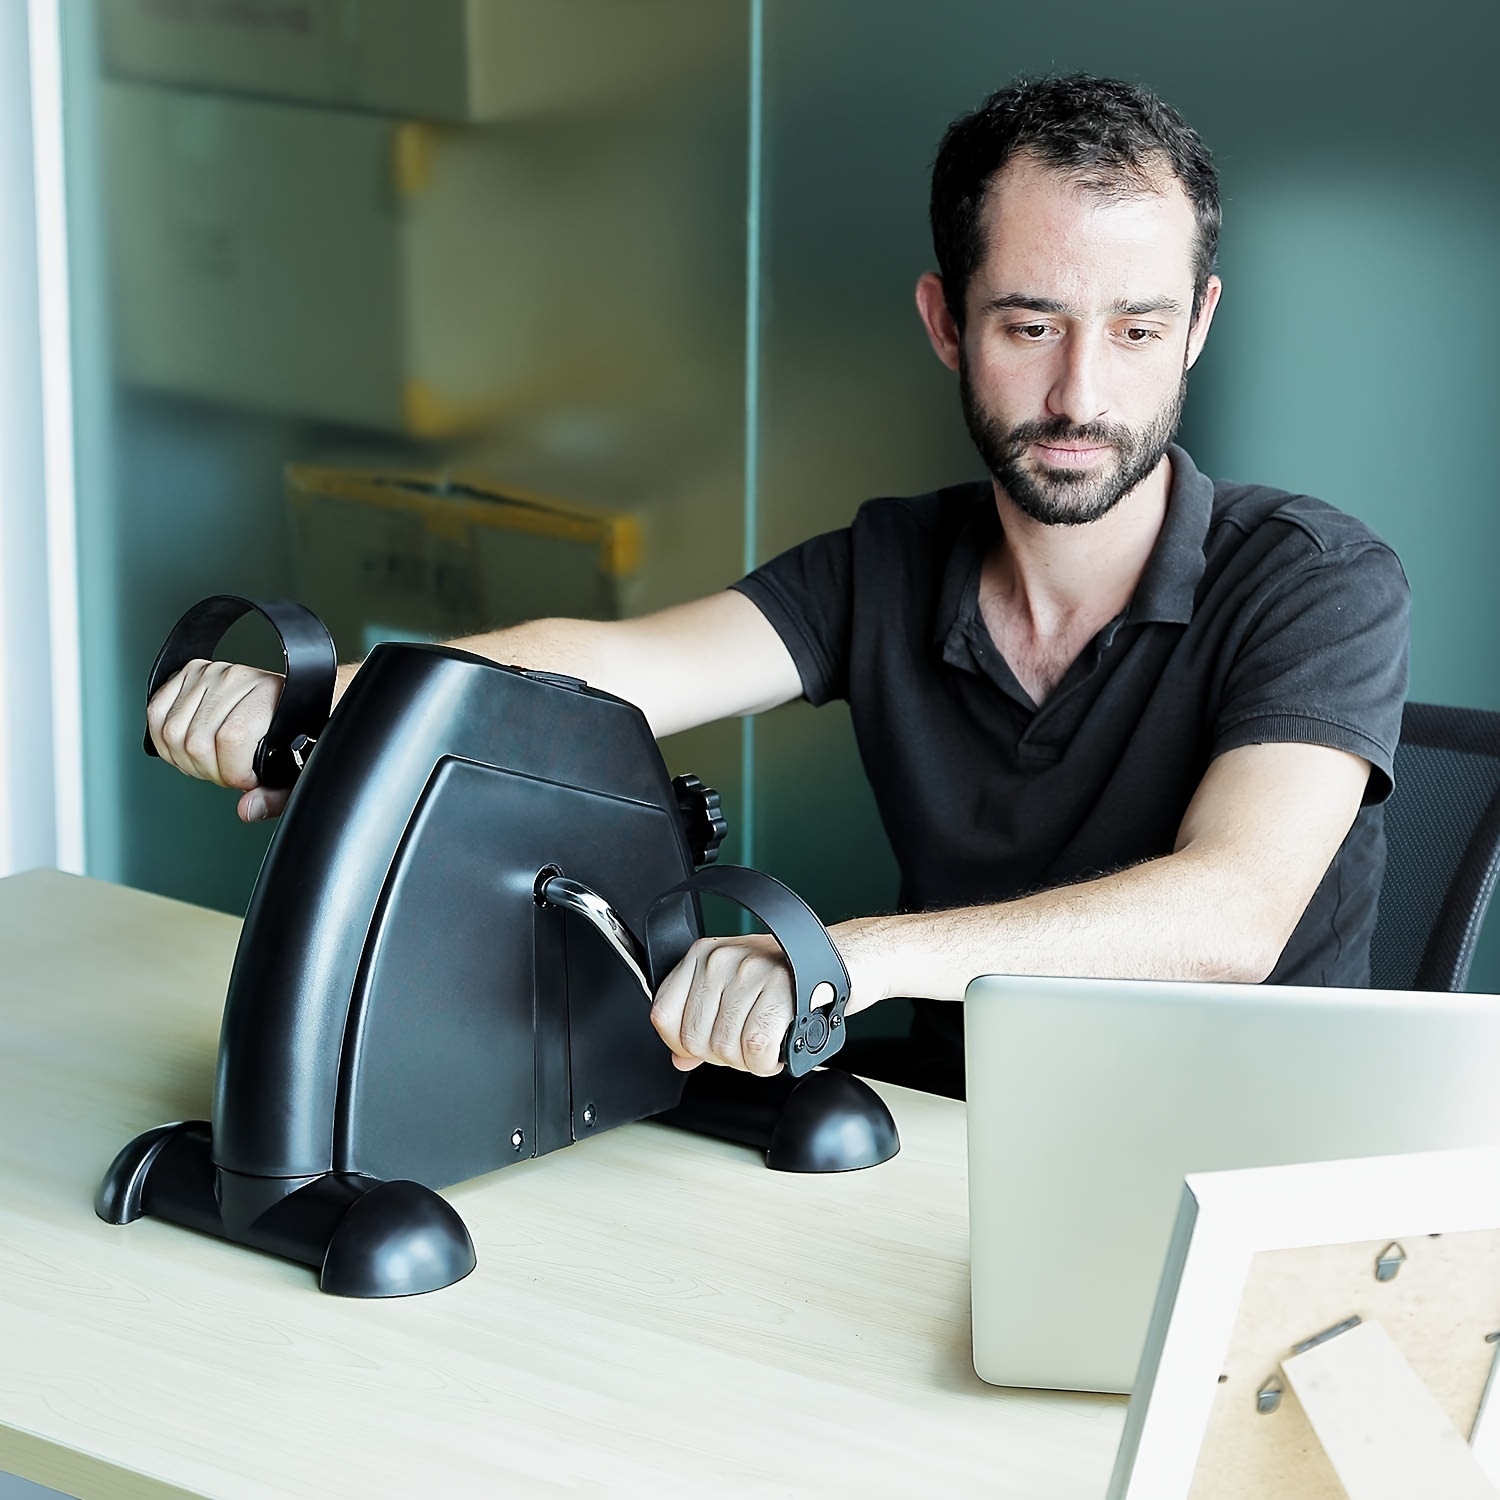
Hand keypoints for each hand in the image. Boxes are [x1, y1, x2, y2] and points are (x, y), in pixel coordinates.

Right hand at [145, 659, 289, 821]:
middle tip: (226, 773)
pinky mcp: (189, 673)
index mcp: (269, 695)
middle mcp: (237, 679)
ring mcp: (210, 674)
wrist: (286, 699)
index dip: (233, 771)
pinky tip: (188, 748)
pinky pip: (156, 712)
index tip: (245, 780)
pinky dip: (165, 741)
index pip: (231, 738)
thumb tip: (248, 808)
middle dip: (209, 772)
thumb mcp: (294, 767)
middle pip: (197, 742)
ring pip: (172, 732)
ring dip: (186, 760)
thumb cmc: (290, 729)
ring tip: (210, 762)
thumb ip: (275, 795)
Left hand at [650, 923, 879, 1074]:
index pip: (663, 1014)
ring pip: (726, 1048)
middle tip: (750, 1042)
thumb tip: (679, 1057)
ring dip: (750, 1061)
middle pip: (695, 1039)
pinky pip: (757, 1049)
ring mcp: (751, 972)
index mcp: (703, 955)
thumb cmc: (792, 975)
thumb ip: (702, 1020)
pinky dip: (768, 1062)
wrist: (844, 961)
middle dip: (723, 1056)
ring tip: (769, 1041)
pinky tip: (780, 1047)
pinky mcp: (780, 990)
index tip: (708, 1045)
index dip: (684, 1044)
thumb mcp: (737, 989)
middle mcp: (722, 959)